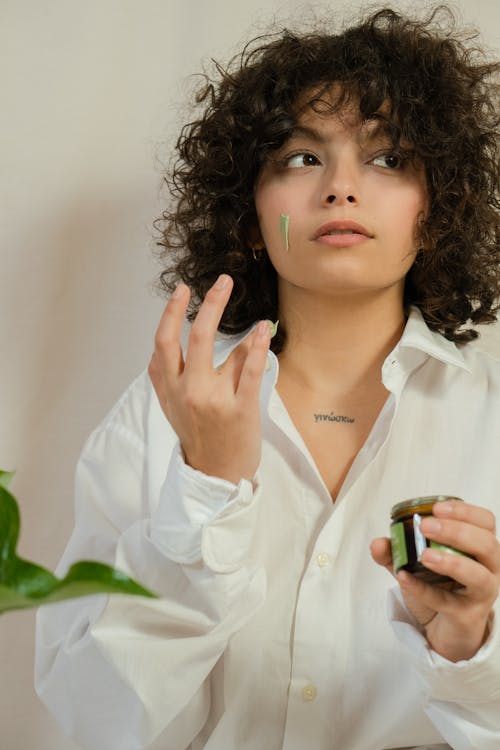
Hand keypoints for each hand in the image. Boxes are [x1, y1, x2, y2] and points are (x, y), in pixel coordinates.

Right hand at [148, 274, 270, 483]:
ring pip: (223, 351)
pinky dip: (256, 346)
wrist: (216, 476)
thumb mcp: (172, 407)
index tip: (182, 291)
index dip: (171, 312)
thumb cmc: (197, 437)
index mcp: (169, 388)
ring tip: (250, 316)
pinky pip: (250, 371)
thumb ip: (165, 377)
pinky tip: (262, 330)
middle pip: (195, 337)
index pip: (163, 342)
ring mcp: (215, 400)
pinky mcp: (241, 410)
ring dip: (239, 328)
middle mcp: (188, 391)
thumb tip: (163, 347)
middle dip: (209, 303)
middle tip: (223, 282)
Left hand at [371, 500, 499, 661]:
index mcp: (480, 547)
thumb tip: (377, 543)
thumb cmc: (439, 586)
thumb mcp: (414, 562)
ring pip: (478, 575)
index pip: (485, 522)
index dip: (465, 512)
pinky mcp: (466, 616)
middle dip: (456, 531)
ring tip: (424, 555)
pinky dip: (423, 589)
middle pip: (486, 544)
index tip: (437, 508)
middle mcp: (488, 568)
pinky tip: (404, 578)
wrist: (446, 627)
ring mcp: (480, 594)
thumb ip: (395, 551)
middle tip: (426, 526)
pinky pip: (447, 602)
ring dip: (451, 562)